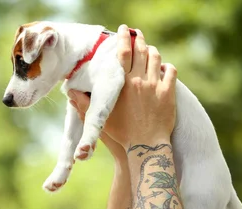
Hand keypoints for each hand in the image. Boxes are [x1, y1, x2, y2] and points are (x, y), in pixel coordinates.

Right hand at [69, 25, 177, 149]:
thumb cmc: (121, 134)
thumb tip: (70, 93)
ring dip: (152, 51)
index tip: (123, 30)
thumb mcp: (100, 119)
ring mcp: (155, 85)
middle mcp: (139, 80)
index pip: (123, 53)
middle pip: (141, 51)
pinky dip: (166, 66)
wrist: (145, 144)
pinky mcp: (168, 93)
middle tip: (137, 34)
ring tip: (149, 49)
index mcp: (122, 84)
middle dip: (139, 39)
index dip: (123, 38)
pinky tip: (163, 68)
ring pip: (156, 58)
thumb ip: (84, 105)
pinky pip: (170, 72)